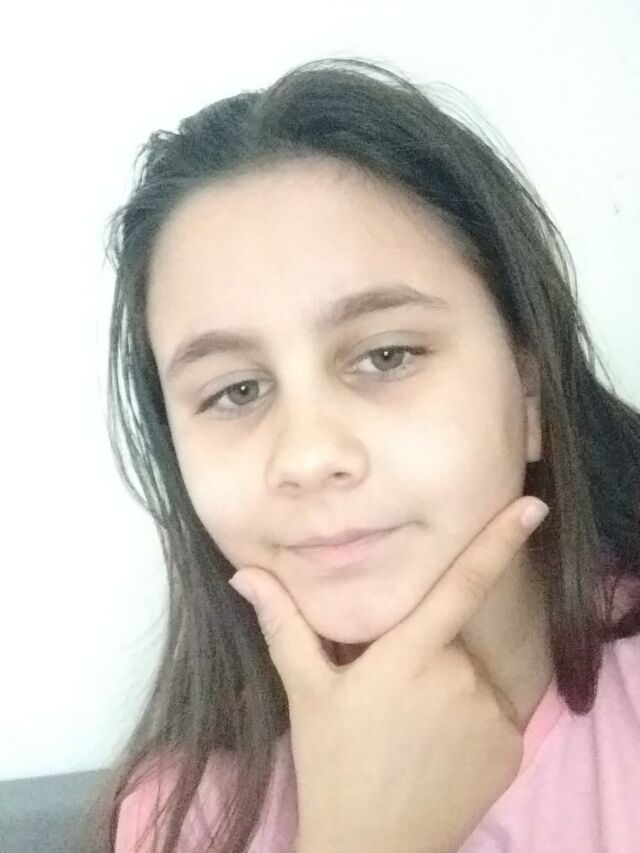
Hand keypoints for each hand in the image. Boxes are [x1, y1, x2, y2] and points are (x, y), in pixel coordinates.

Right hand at [228, 496, 549, 852]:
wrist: (372, 848)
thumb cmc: (332, 762)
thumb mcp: (306, 691)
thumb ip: (283, 624)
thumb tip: (246, 573)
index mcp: (406, 654)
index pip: (459, 585)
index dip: (497, 541)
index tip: (531, 506)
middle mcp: (457, 676)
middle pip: (449, 640)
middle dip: (424, 654)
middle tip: (389, 699)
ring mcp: (489, 714)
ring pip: (469, 676)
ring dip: (446, 690)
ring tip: (410, 730)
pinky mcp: (510, 747)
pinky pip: (492, 714)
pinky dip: (470, 723)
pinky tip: (438, 753)